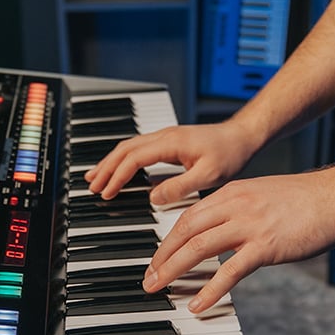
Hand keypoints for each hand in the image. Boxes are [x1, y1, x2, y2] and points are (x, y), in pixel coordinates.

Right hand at [85, 121, 261, 204]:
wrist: (242, 136)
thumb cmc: (230, 153)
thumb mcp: (209, 175)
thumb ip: (180, 187)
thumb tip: (153, 197)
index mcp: (170, 143)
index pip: (133, 159)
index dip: (117, 176)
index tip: (107, 193)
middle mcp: (164, 136)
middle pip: (124, 150)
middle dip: (105, 168)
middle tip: (92, 187)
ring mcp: (165, 137)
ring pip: (128, 147)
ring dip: (110, 162)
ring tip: (96, 177)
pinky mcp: (169, 142)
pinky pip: (138, 148)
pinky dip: (123, 159)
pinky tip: (119, 169)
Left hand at [141, 169, 334, 312]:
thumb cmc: (308, 200)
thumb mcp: (264, 196)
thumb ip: (240, 211)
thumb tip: (224, 233)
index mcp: (233, 193)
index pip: (189, 217)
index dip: (168, 240)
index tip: (157, 258)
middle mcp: (236, 206)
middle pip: (185, 231)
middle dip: (161, 257)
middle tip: (148, 278)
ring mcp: (250, 225)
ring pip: (199, 248)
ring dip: (173, 270)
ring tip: (158, 289)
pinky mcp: (266, 246)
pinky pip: (230, 271)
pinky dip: (210, 289)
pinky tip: (197, 304)